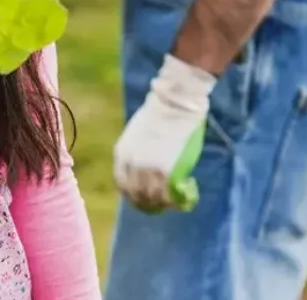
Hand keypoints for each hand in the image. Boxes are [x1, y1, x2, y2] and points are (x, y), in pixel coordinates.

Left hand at [113, 55, 215, 211]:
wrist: (174, 102)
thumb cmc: (159, 114)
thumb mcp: (137, 135)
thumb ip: (137, 154)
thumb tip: (145, 172)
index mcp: (121, 154)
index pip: (122, 185)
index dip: (134, 196)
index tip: (144, 199)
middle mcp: (131, 165)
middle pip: (136, 196)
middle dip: (149, 204)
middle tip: (163, 204)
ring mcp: (147, 169)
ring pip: (153, 199)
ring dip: (164, 204)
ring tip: (175, 200)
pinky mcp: (166, 171)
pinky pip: (168, 196)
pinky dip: (176, 201)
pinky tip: (184, 195)